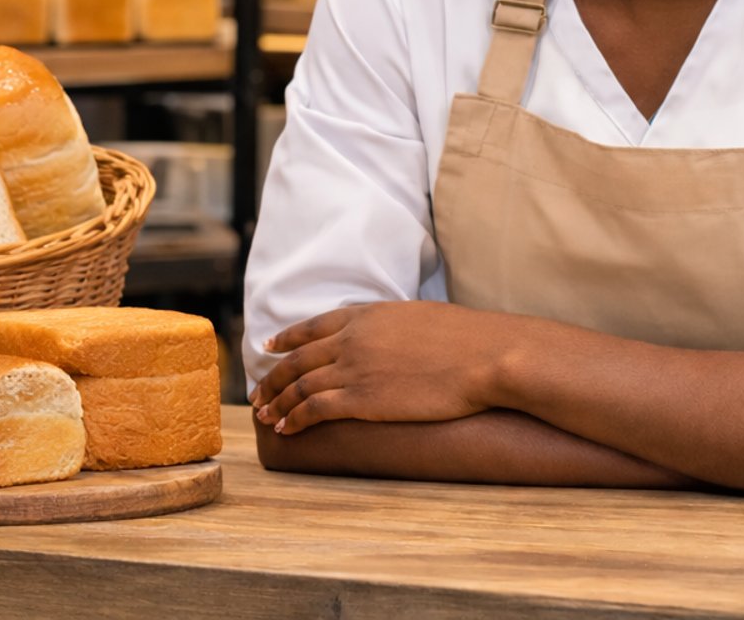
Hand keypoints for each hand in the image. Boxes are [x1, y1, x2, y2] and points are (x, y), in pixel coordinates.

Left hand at [250, 301, 522, 435]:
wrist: (486, 356)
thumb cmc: (470, 339)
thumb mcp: (423, 317)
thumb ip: (396, 326)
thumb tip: (394, 337)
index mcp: (369, 314)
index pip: (314, 325)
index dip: (287, 338)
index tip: (270, 347)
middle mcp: (353, 338)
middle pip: (298, 358)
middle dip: (273, 377)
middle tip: (258, 393)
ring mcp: (355, 368)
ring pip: (300, 386)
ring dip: (277, 402)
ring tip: (265, 416)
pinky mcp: (362, 399)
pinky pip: (314, 409)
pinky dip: (295, 419)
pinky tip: (286, 428)